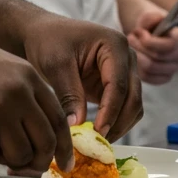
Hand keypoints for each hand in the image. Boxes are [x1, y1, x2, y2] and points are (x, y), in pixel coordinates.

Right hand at [0, 30, 71, 172]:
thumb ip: (20, 94)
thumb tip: (33, 133)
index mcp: (27, 75)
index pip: (58, 118)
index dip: (62, 146)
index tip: (62, 163)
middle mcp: (18, 90)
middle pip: (44, 142)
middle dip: (34, 162)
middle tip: (20, 168)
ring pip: (18, 155)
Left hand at [22, 13, 141, 140]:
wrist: (45, 35)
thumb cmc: (49, 41)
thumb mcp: (56, 64)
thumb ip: (69, 94)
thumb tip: (77, 126)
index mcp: (114, 45)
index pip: (119, 84)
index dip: (110, 111)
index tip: (97, 132)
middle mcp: (126, 57)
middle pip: (133, 97)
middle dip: (118, 122)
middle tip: (97, 142)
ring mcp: (124, 71)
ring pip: (133, 106)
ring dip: (119, 126)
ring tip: (95, 141)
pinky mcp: (117, 85)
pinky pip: (123, 109)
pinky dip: (114, 123)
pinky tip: (96, 133)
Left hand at [126, 7, 177, 85]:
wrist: (147, 33)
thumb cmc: (149, 24)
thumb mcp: (149, 15)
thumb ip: (152, 17)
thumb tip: (156, 22)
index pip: (170, 44)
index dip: (151, 41)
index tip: (140, 32)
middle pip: (158, 58)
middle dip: (139, 47)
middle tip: (130, 38)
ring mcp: (175, 67)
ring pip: (151, 68)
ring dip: (136, 56)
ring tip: (131, 46)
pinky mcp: (165, 77)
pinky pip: (148, 77)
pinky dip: (137, 67)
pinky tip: (134, 57)